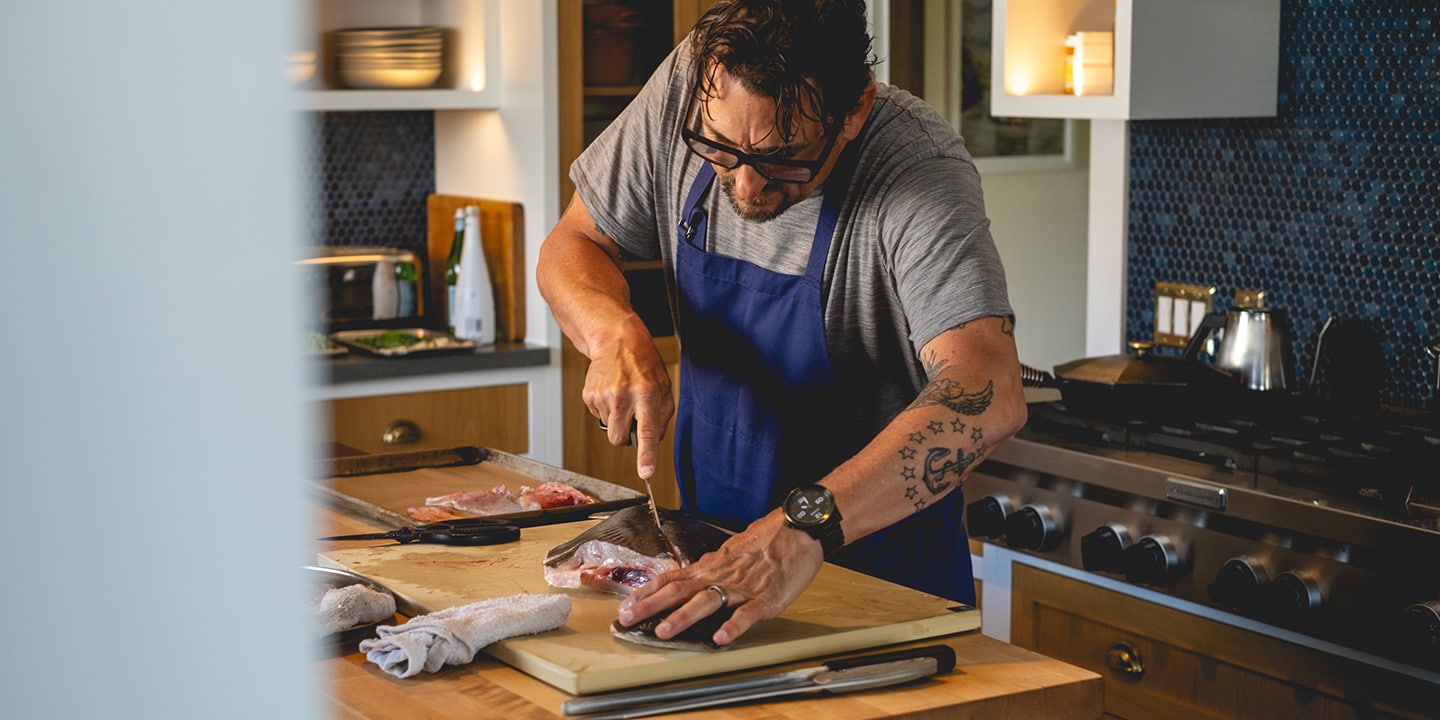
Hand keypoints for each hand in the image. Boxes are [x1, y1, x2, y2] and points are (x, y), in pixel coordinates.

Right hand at [584, 324, 673, 478]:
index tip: (646, 473)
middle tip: (632, 414)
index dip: (647, 455)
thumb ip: (662, 415)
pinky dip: (606, 410)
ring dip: (616, 419)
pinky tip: (612, 392)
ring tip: (622, 396)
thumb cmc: (643, 364)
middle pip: (619, 439)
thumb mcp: (663, 386)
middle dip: (625, 434)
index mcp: (646, 394)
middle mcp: (623, 396)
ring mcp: (603, 396)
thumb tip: (652, 441)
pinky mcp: (589, 396)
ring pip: (608, 429)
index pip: (647, 431)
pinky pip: (598, 417)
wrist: (616, 341)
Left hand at [615, 513, 823, 645]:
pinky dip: (733, 626)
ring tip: (665, 632)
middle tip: (627, 620)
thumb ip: (710, 569)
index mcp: (710, 567)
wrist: (798, 528)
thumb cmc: (766, 542)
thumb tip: (690, 579)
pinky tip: (721, 638)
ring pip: (707, 601)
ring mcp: (741, 587)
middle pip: (679, 590)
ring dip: (684, 617)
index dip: (647, 593)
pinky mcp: (765, 598)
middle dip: (651, 606)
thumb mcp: (730, 553)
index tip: (625, 606)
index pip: (671, 579)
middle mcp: (719, 575)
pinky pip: (747, 613)